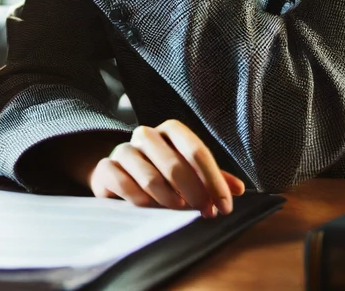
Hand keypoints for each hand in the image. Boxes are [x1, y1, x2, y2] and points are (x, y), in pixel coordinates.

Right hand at [88, 121, 245, 213]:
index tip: (224, 206)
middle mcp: (146, 135)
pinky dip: (139, 198)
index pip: (195, 149)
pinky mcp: (106, 167)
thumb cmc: (160, 172)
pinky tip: (150, 208)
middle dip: (194, 192)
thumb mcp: (188, 172)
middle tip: (205, 212)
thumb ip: (211, 178)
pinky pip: (122, 182)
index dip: (213, 180)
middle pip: (174, 163)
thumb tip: (238, 189)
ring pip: (148, 174)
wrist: (118, 174)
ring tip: (179, 210)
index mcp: (170, 131)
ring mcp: (124, 150)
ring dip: (168, 198)